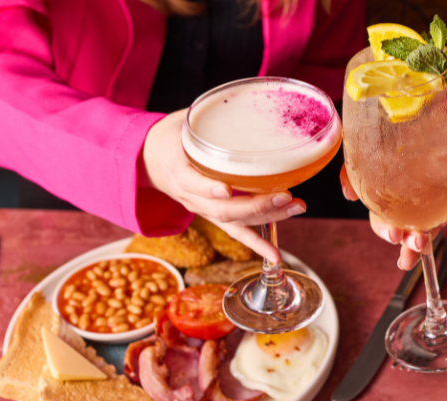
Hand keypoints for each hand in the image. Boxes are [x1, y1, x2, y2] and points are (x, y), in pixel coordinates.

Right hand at [142, 109, 305, 261]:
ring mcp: (202, 208)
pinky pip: (236, 232)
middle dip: (255, 205)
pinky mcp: (214, 215)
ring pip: (233, 220)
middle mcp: (189, 194)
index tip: (225, 188)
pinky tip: (275, 257)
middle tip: (284, 195)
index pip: (190, 181)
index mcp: (176, 167)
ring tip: (296, 207)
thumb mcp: (183, 121)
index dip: (207, 187)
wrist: (150, 161)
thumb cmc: (172, 137)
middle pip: (221, 208)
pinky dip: (257, 245)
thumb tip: (249, 97)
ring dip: (267, 217)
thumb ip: (209, 116)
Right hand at [340, 113, 446, 269]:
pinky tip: (409, 262)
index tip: (351, 191)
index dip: (353, 172)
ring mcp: (421, 196)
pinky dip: (413, 248)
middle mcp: (409, 173)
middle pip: (378, 196)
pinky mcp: (437, 213)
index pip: (372, 155)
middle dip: (380, 218)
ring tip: (412, 247)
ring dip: (398, 236)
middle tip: (395, 233)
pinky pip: (420, 231)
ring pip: (396, 218)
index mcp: (413, 146)